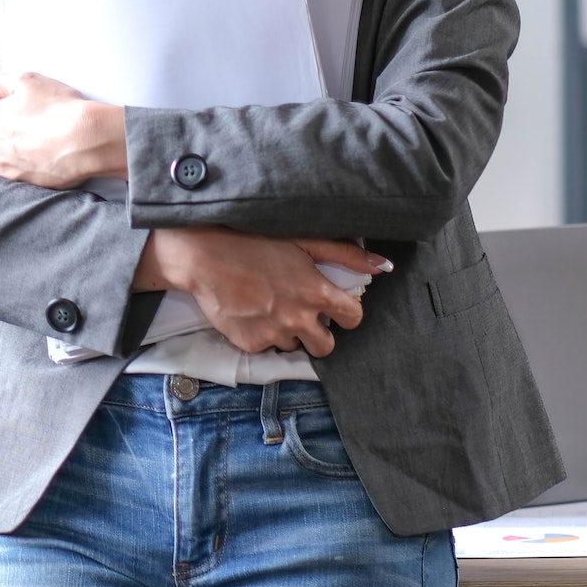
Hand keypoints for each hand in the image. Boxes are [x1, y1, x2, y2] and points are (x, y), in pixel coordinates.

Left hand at [0, 69, 126, 189]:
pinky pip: (24, 168)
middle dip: (16, 126)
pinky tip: (50, 152)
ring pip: (12, 152)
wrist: (86, 140)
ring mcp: (8, 167)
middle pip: (0, 133)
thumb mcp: (24, 79)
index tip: (32, 104)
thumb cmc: (57, 108)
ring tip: (48, 137)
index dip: (13, 105)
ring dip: (24, 145)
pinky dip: (34, 161)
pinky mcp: (24, 182)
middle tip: (42, 120)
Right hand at [133, 229, 389, 355]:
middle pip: (326, 346)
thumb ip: (346, 253)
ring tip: (268, 306)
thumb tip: (384, 266)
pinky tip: (250, 311)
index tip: (334, 308)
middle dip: (319, 333)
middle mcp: (299, 318)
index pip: (353, 318)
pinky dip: (260, 334)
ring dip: (286, 331)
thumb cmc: (253, 240)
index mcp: (317, 292)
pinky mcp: (250, 344)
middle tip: (301, 314)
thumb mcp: (302, 239)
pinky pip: (264, 347)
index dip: (346, 314)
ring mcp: (274, 333)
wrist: (202, 256)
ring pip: (293, 345)